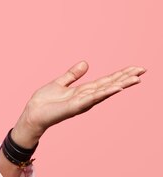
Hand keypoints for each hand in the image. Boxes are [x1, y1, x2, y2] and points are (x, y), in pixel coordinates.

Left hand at [12, 61, 145, 146]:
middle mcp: (87, 97)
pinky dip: (105, 93)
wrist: (33, 113)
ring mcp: (83, 102)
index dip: (120, 74)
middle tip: (142, 70)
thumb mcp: (60, 83)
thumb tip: (86, 63)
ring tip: (136, 79)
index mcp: (84, 91)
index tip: (136, 68)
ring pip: (106, 91)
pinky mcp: (75, 106)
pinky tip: (117, 88)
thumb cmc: (45, 101)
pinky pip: (93, 98)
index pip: (106, 81)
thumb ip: (73, 74)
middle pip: (110, 85)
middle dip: (126, 78)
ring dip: (121, 84)